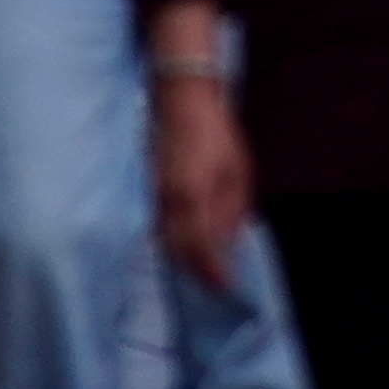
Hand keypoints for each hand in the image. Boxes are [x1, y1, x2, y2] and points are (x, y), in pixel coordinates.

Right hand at [152, 75, 255, 292]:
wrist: (181, 98)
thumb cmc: (217, 132)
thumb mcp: (238, 170)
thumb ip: (233, 210)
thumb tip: (230, 241)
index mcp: (194, 196)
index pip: (201, 249)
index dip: (212, 274)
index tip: (225, 289)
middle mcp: (169, 201)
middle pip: (179, 251)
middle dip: (196, 273)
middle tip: (214, 286)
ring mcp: (155, 195)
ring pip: (166, 240)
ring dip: (183, 259)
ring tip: (204, 269)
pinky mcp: (150, 189)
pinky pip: (160, 225)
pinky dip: (173, 240)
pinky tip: (188, 242)